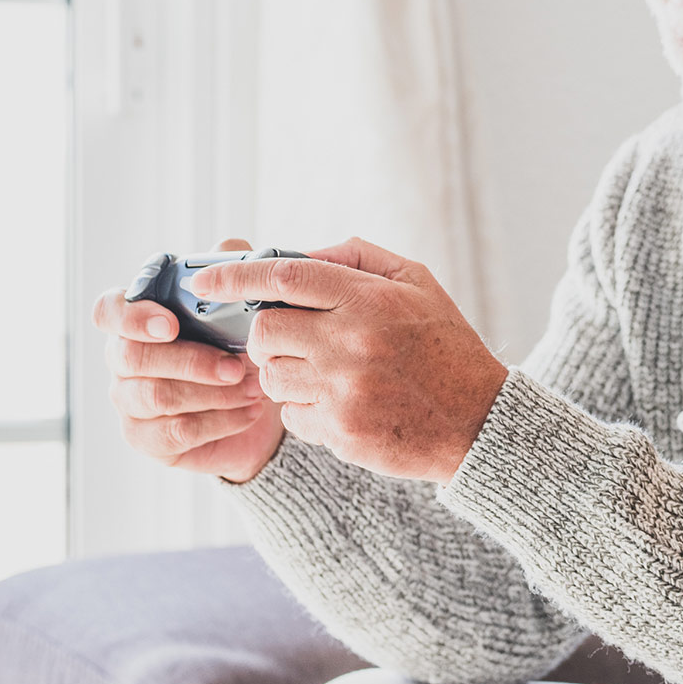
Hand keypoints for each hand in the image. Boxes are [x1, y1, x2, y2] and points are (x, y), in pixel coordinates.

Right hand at [94, 237, 285, 483]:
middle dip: (191, 361)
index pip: (108, 310)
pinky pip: (175, 433)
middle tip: (238, 364)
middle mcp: (123, 360)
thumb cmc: (240, 343)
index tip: (171, 325)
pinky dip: (219, 420)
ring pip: (156, 397)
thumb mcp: (242, 302)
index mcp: (137, 319)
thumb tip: (228, 248)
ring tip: (255, 387)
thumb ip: (231, 269)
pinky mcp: (147, 439)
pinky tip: (250, 412)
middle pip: (132, 358)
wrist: (260, 404)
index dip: (132, 317)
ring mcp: (130, 402)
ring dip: (212, 392)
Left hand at [191, 236, 508, 482]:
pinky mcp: (341, 430)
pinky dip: (306, 409)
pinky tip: (341, 403)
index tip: (204, 280)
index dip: (235, 275)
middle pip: (264, 330)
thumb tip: (305, 253)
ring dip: (285, 373)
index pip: (284, 276)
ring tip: (326, 373)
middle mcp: (352, 341)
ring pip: (271, 376)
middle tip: (289, 337)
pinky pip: (291, 415)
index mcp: (371, 299)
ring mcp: (344, 389)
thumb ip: (359, 258)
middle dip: (265, 333)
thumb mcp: (418, 284)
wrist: (479, 420)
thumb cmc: (445, 345)